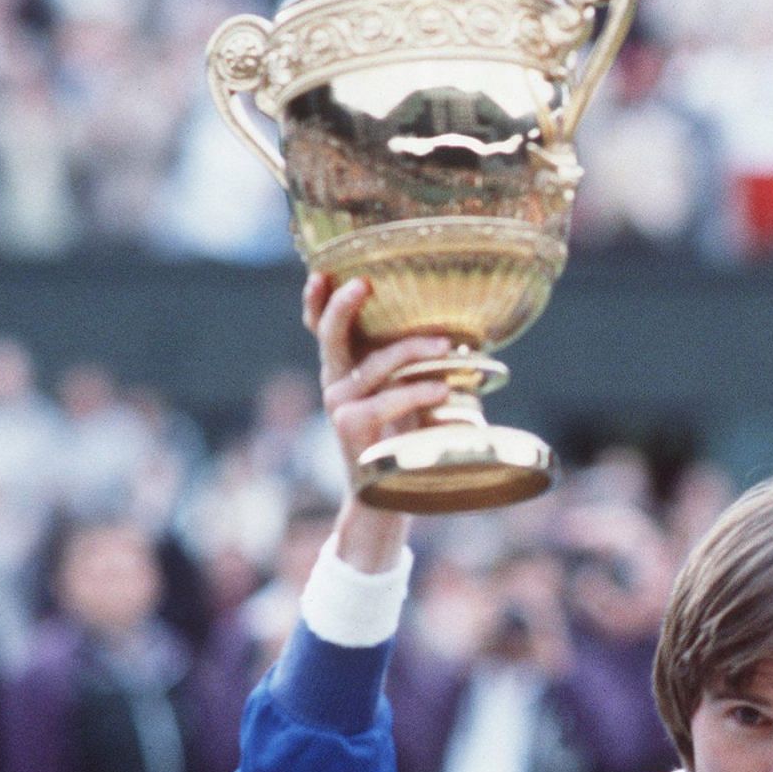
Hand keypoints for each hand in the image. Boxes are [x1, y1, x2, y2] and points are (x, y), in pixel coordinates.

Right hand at [303, 273, 451, 570]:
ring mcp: (338, 405)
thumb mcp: (408, 397)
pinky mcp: (350, 428)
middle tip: (366, 283)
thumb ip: (415, 369)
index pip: (322, 327)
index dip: (318, 300)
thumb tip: (454, 337)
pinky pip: (386, 400)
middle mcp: (335, 382)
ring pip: (374, 365)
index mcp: (346, 369)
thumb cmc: (405, 440)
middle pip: (331, 334)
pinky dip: (418, 392)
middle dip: (344, 305)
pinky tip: (443, 391)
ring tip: (447, 347)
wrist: (387, 499)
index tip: (322, 272)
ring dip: (412, 351)